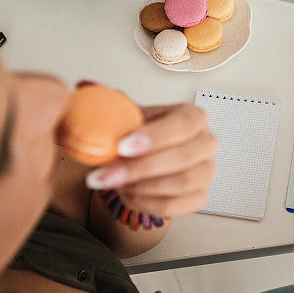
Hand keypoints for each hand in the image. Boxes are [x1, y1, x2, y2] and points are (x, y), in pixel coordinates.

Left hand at [85, 104, 216, 216]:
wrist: (135, 160)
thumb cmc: (134, 135)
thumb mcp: (123, 116)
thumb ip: (108, 104)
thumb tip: (87, 87)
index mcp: (193, 116)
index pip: (183, 124)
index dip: (155, 137)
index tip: (122, 146)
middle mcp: (206, 142)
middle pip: (183, 157)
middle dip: (141, 168)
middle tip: (107, 174)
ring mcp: (206, 171)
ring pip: (182, 183)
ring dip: (141, 186)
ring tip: (114, 182)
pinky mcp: (199, 196)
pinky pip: (176, 205)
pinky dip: (147, 203)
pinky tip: (128, 194)